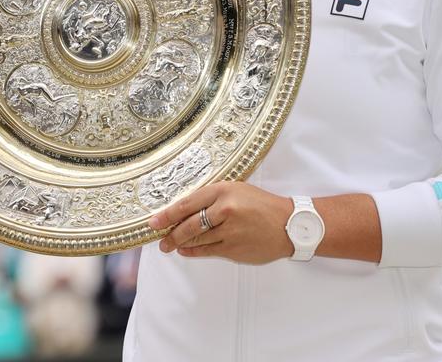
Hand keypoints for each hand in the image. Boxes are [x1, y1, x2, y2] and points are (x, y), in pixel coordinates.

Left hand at [148, 180, 292, 263]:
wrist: (288, 225)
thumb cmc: (261, 205)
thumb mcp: (237, 190)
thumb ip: (212, 197)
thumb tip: (184, 210)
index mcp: (224, 190)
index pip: (188, 203)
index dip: (168, 214)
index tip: (154, 221)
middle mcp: (225, 210)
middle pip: (188, 225)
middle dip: (170, 233)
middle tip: (159, 238)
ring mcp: (229, 231)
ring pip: (196, 239)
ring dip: (180, 243)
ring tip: (170, 245)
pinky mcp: (233, 249)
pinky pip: (206, 251)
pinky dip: (193, 251)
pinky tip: (186, 250)